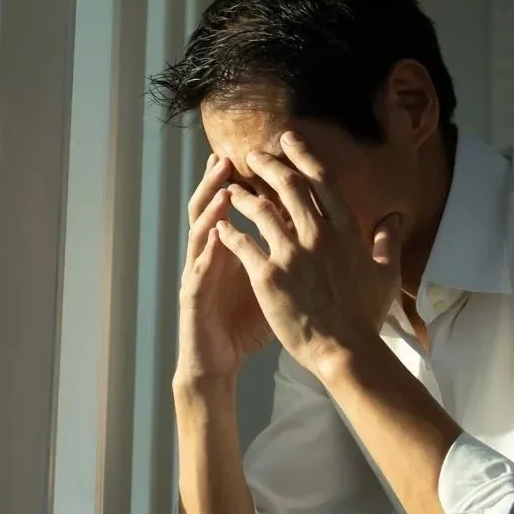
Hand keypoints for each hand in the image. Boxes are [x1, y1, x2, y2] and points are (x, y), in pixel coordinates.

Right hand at [175, 154, 271, 388]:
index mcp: (232, 249)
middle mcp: (212, 253)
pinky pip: (199, 267)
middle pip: (212, 207)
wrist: (216, 359)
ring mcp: (200, 272)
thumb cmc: (244, 323)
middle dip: (218, 180)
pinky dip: (207, 248)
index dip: (245, 180)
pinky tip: (215, 232)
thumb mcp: (270, 285)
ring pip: (199, 230)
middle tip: (228, 155)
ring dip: (210, 206)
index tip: (253, 154)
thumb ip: (287, 258)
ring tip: (222, 185)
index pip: (236, 206)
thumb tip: (320, 238)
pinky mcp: (193, 295)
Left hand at [215, 135, 403, 380]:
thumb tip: (394, 219)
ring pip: (260, 210)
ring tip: (230, 189)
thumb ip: (387, 242)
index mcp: (345, 231)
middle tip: (251, 156)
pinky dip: (230, 232)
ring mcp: (292, 253)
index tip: (287, 140)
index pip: (322, 180)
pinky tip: (220, 226)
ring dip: (243, 195)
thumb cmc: (365, 317)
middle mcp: (318, 234)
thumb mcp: (386, 275)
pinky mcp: (268, 275)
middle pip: (289, 185)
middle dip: (267, 165)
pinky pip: (242, 244)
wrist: (345, 351)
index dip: (303, 155)